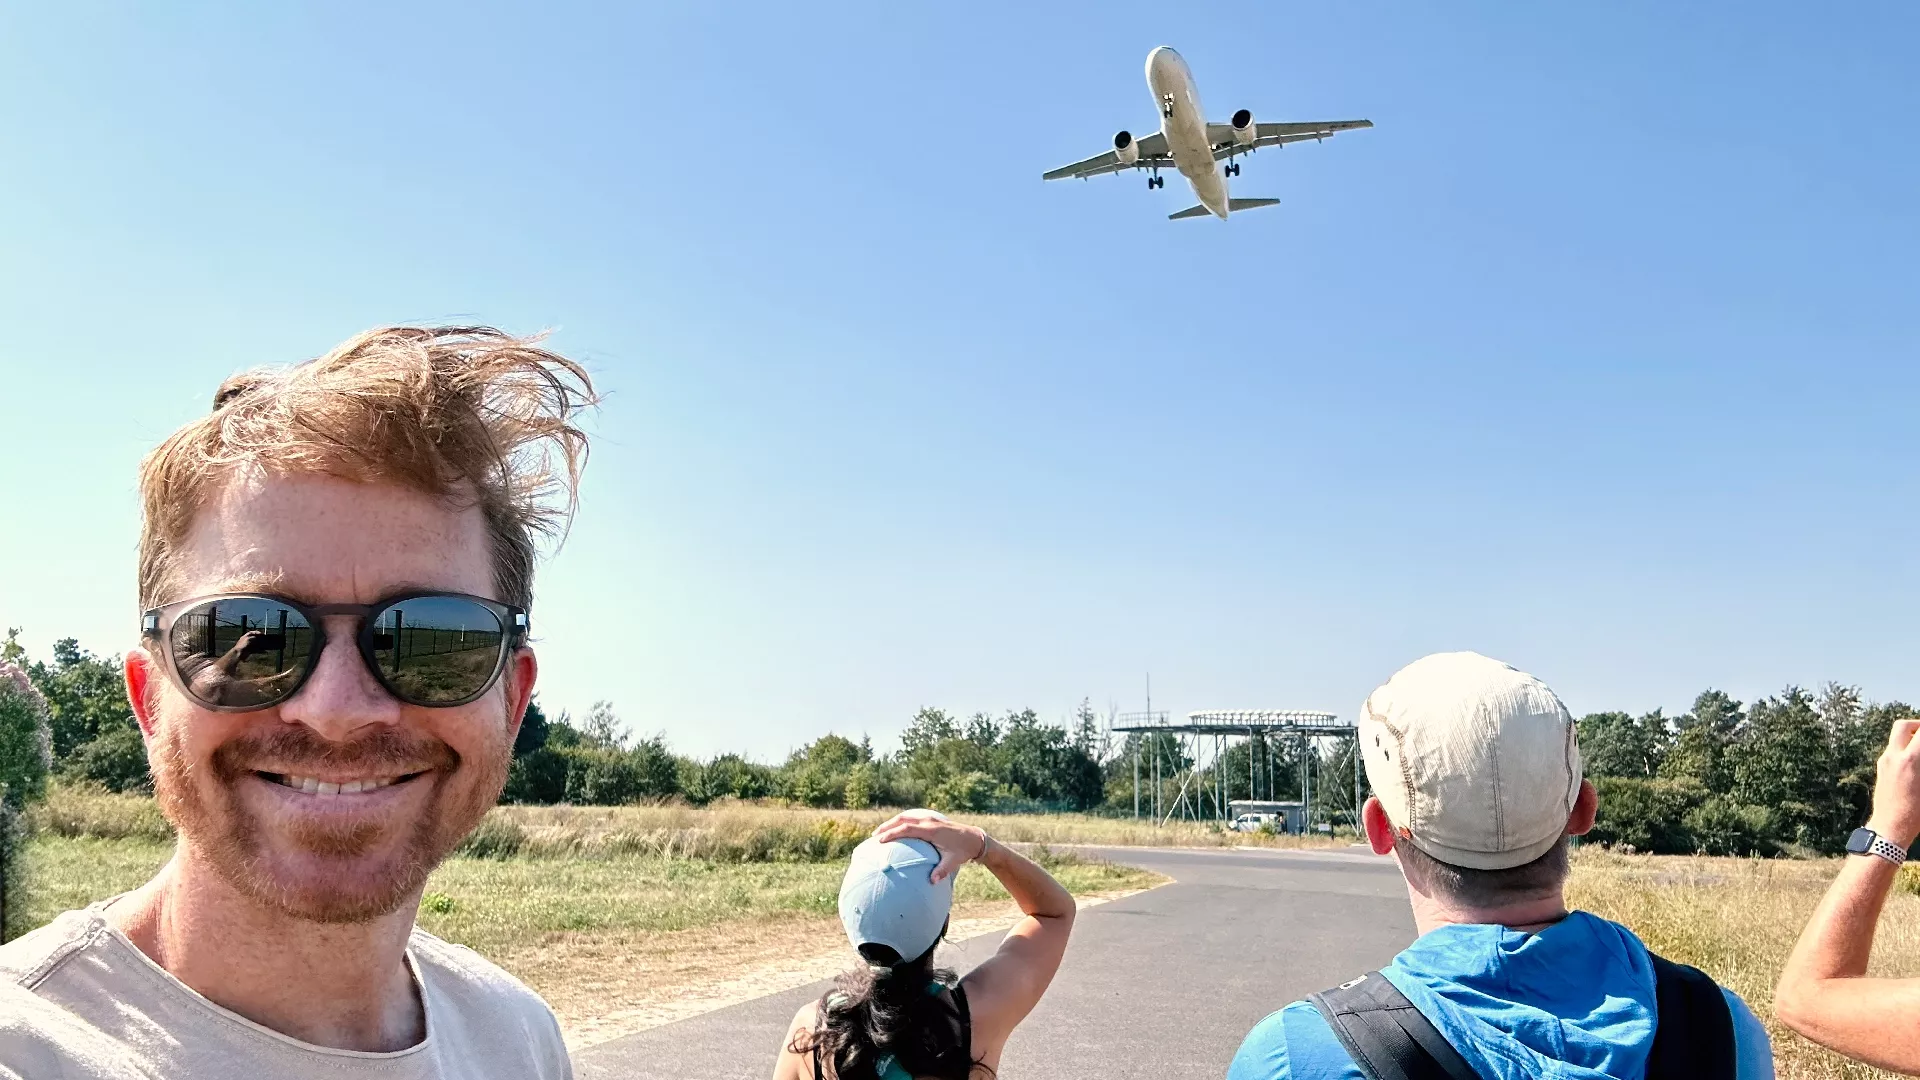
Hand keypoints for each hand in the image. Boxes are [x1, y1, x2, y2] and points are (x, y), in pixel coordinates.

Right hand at [873, 809, 989, 884]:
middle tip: (874, 835)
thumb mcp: (953, 862)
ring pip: (907, 816)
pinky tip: (896, 830)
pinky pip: (912, 817)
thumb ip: (942, 871)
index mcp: (931, 830)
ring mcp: (930, 818)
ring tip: (881, 832)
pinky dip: (901, 822)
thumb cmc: (963, 851)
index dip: (892, 833)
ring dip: (893, 822)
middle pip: (903, 819)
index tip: (880, 840)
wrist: (975, 839)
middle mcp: (929, 821)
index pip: (907, 829)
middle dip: (887, 826)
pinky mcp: (932, 819)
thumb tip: (932, 881)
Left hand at [1867, 717, 1919, 848]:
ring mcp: (1884, 762)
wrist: (1890, 827)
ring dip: (1910, 737)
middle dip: (1918, 725)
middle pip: (1902, 726)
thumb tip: (1919, 755)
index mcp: (1910, 760)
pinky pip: (1892, 750)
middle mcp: (1893, 757)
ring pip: (1895, 738)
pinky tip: (1915, 761)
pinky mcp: (1880, 770)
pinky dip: (1904, 748)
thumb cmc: (1916, 813)